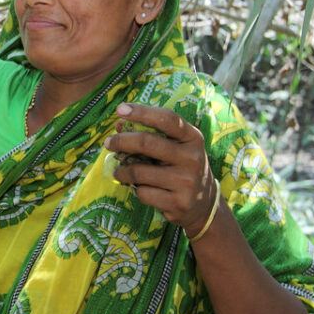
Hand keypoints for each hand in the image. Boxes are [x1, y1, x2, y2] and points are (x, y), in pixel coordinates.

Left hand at [104, 102, 218, 237]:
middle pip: (148, 143)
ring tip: (119, 172)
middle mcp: (192, 158)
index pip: (167, 119)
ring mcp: (186, 181)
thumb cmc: (181, 167)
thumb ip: (152, 134)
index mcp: (192, 138)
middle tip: (109, 143)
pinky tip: (139, 188)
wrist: (204, 204)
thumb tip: (120, 125)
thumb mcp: (176, 147)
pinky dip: (135, 189)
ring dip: (122, 171)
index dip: (142, 112)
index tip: (120, 109)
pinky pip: (143, 193)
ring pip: (139, 171)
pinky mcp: (178, 203)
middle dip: (122, 141)